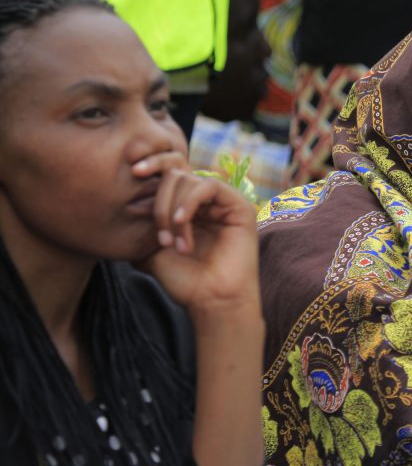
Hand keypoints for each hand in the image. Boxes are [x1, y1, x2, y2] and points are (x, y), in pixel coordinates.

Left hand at [131, 152, 259, 317]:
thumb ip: (141, 224)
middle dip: (159, 203)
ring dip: (172, 211)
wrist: (212, 301)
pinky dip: (189, 202)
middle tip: (159, 237)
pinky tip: (181, 223)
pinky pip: (209, 186)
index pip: (169, 172)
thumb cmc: (185, 281)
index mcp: (189, 206)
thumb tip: (119, 203)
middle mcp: (207, 201)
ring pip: (189, 179)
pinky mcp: (239, 207)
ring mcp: (224, 203)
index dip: (152, 164)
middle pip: (175, 174)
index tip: (131, 172)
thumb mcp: (151, 250)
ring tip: (173, 242)